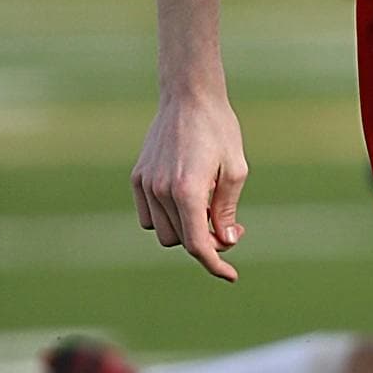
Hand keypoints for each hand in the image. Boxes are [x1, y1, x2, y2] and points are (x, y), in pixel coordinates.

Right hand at [132, 93, 248, 281]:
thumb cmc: (219, 130)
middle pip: (181, 241)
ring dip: (185, 230)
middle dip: (206, 241)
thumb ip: (227, 209)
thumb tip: (225, 241)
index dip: (215, 264)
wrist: (188, 96)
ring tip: (208, 208)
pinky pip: (148, 215)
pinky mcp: (137, 177)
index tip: (230, 275)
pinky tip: (186, 201)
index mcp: (188, 191)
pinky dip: (166, 218)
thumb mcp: (235, 170)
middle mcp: (161, 191)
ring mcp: (145, 184)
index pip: (198, 244)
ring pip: (162, 232)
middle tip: (230, 225)